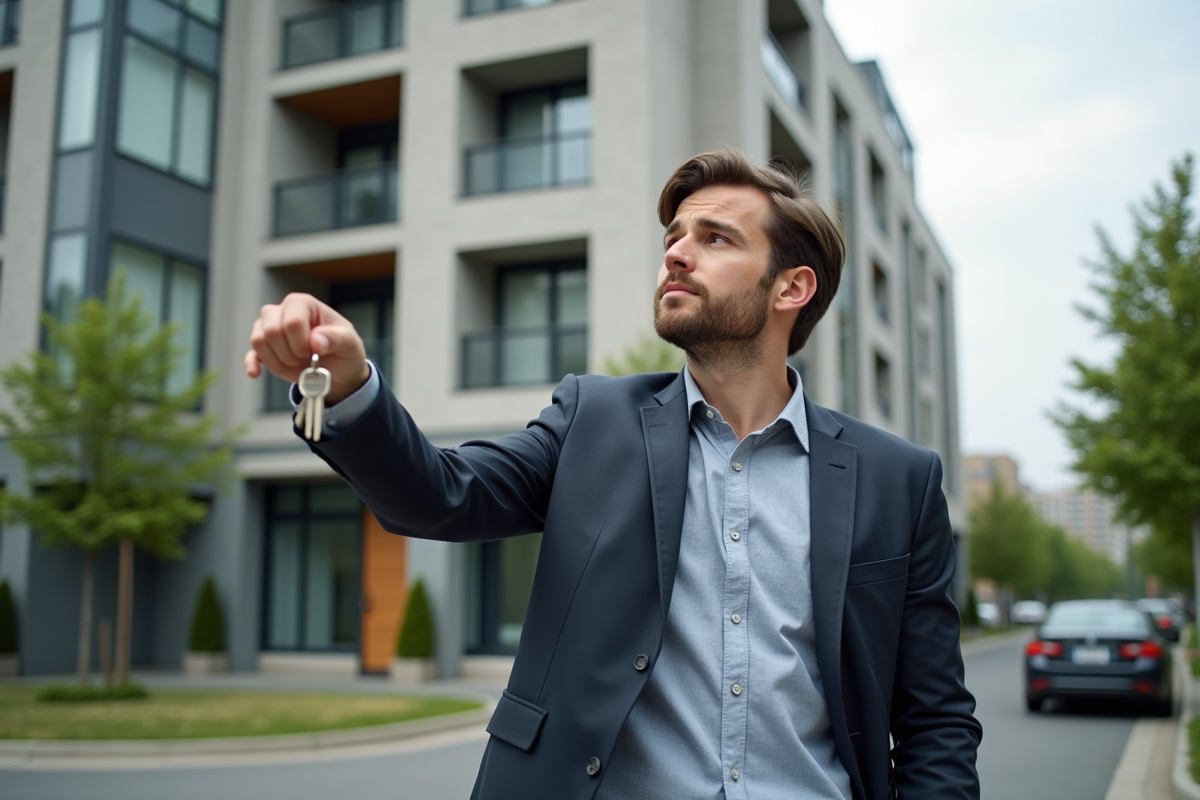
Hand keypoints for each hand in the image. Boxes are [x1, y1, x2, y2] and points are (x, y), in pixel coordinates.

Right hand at [245, 293, 369, 404]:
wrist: (338, 370)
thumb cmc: (343, 350)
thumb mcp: (350, 344)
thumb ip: (337, 339)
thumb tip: (315, 341)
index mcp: (303, 304)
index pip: (292, 322)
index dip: (302, 343)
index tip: (315, 351)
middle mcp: (281, 311)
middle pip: (271, 330)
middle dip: (290, 353)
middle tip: (305, 358)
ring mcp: (269, 328)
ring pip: (258, 341)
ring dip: (278, 360)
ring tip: (296, 362)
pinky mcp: (264, 349)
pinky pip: (250, 354)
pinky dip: (252, 365)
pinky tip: (256, 373)